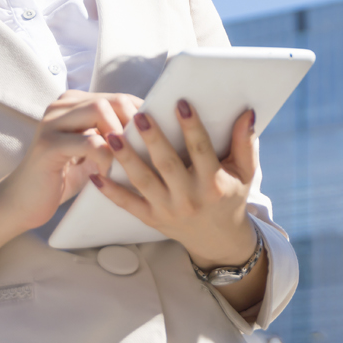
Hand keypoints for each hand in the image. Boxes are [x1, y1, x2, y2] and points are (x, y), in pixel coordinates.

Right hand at [0, 90, 140, 274]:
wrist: (23, 203)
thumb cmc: (64, 178)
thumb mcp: (93, 152)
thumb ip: (114, 136)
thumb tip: (155, 131)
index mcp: (74, 103)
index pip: (119, 97)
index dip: (144, 115)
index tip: (162, 135)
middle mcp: (61, 106)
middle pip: (113, 99)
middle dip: (136, 123)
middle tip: (148, 150)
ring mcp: (51, 122)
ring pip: (100, 111)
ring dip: (122, 137)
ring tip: (130, 161)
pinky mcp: (47, 145)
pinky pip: (89, 142)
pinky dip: (107, 157)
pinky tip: (109, 173)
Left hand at [90, 101, 262, 269]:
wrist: (218, 239)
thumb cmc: (231, 196)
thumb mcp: (246, 172)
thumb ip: (245, 142)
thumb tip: (246, 113)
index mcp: (214, 184)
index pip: (201, 150)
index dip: (191, 126)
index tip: (181, 103)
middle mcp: (190, 198)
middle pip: (167, 165)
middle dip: (153, 139)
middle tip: (139, 116)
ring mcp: (167, 210)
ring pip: (143, 182)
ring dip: (126, 159)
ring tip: (112, 136)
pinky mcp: (151, 219)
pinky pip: (128, 204)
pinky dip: (111, 191)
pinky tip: (96, 174)